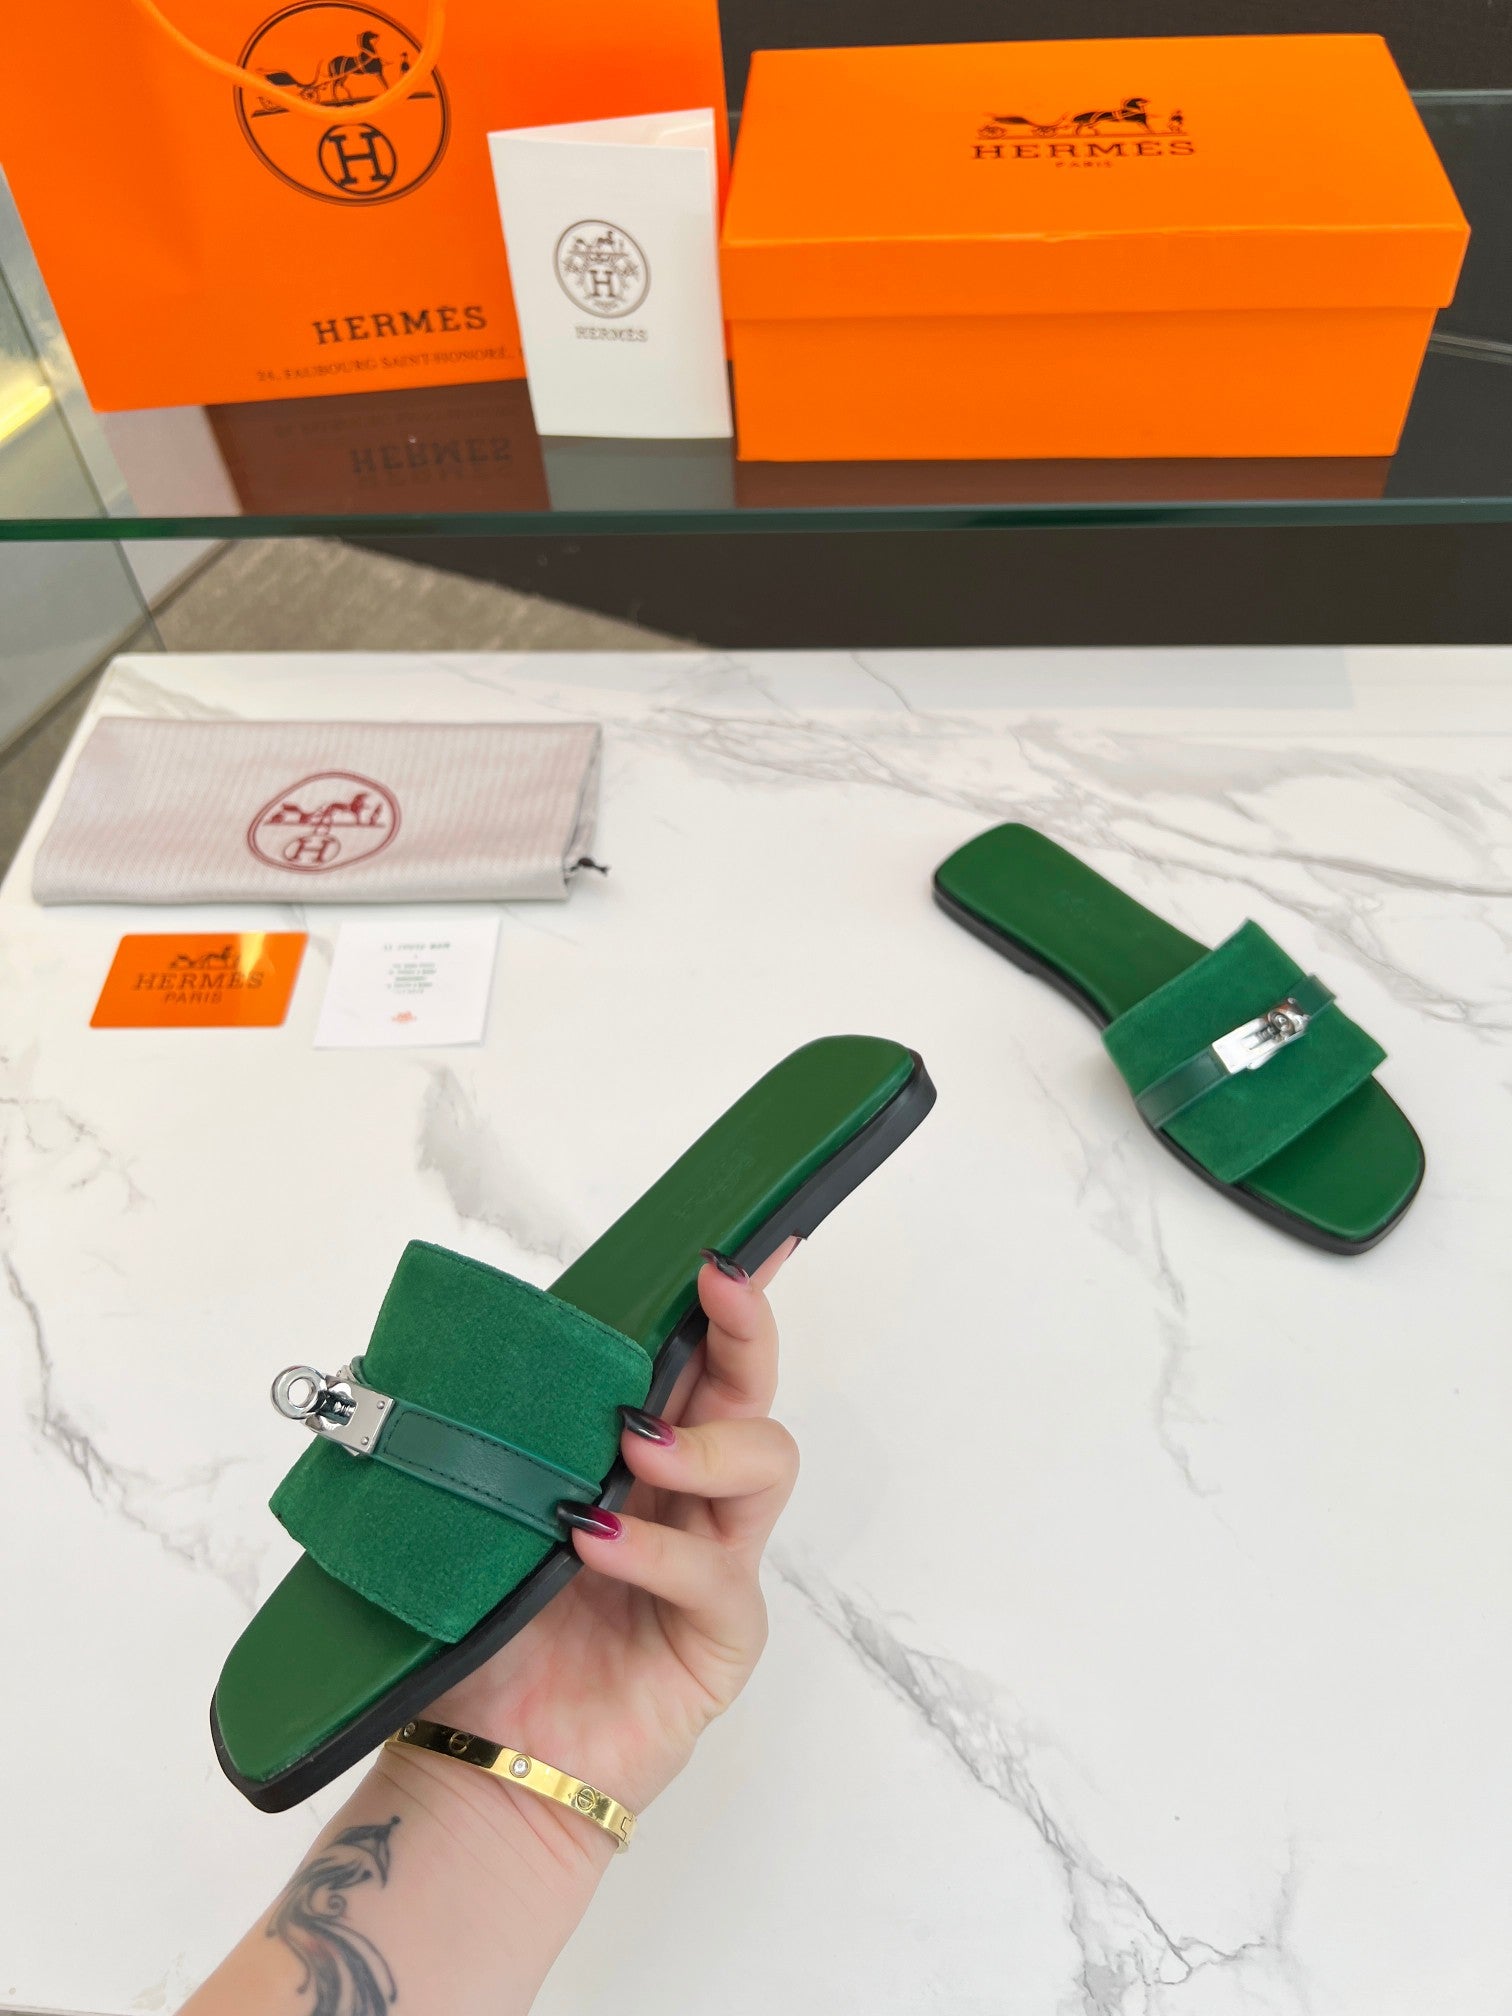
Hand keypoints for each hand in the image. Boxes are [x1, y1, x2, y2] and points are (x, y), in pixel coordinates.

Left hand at [382, 1241, 801, 1860]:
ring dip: (703, 1443)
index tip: (727, 1245)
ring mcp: (714, 1562)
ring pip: (764, 1463)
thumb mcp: (466, 1514)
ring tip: (633, 1446)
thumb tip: (391, 1358)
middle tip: (719, 1286)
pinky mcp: (720, 1635)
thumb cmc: (483, 1635)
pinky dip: (654, 1550)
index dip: (723, 1300)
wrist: (482, 1765)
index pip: (691, 1360)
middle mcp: (688, 1497)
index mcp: (636, 1455)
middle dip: (745, 1328)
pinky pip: (712, 1574)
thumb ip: (461, 1440)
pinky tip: (596, 1540)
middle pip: (751, 1390)